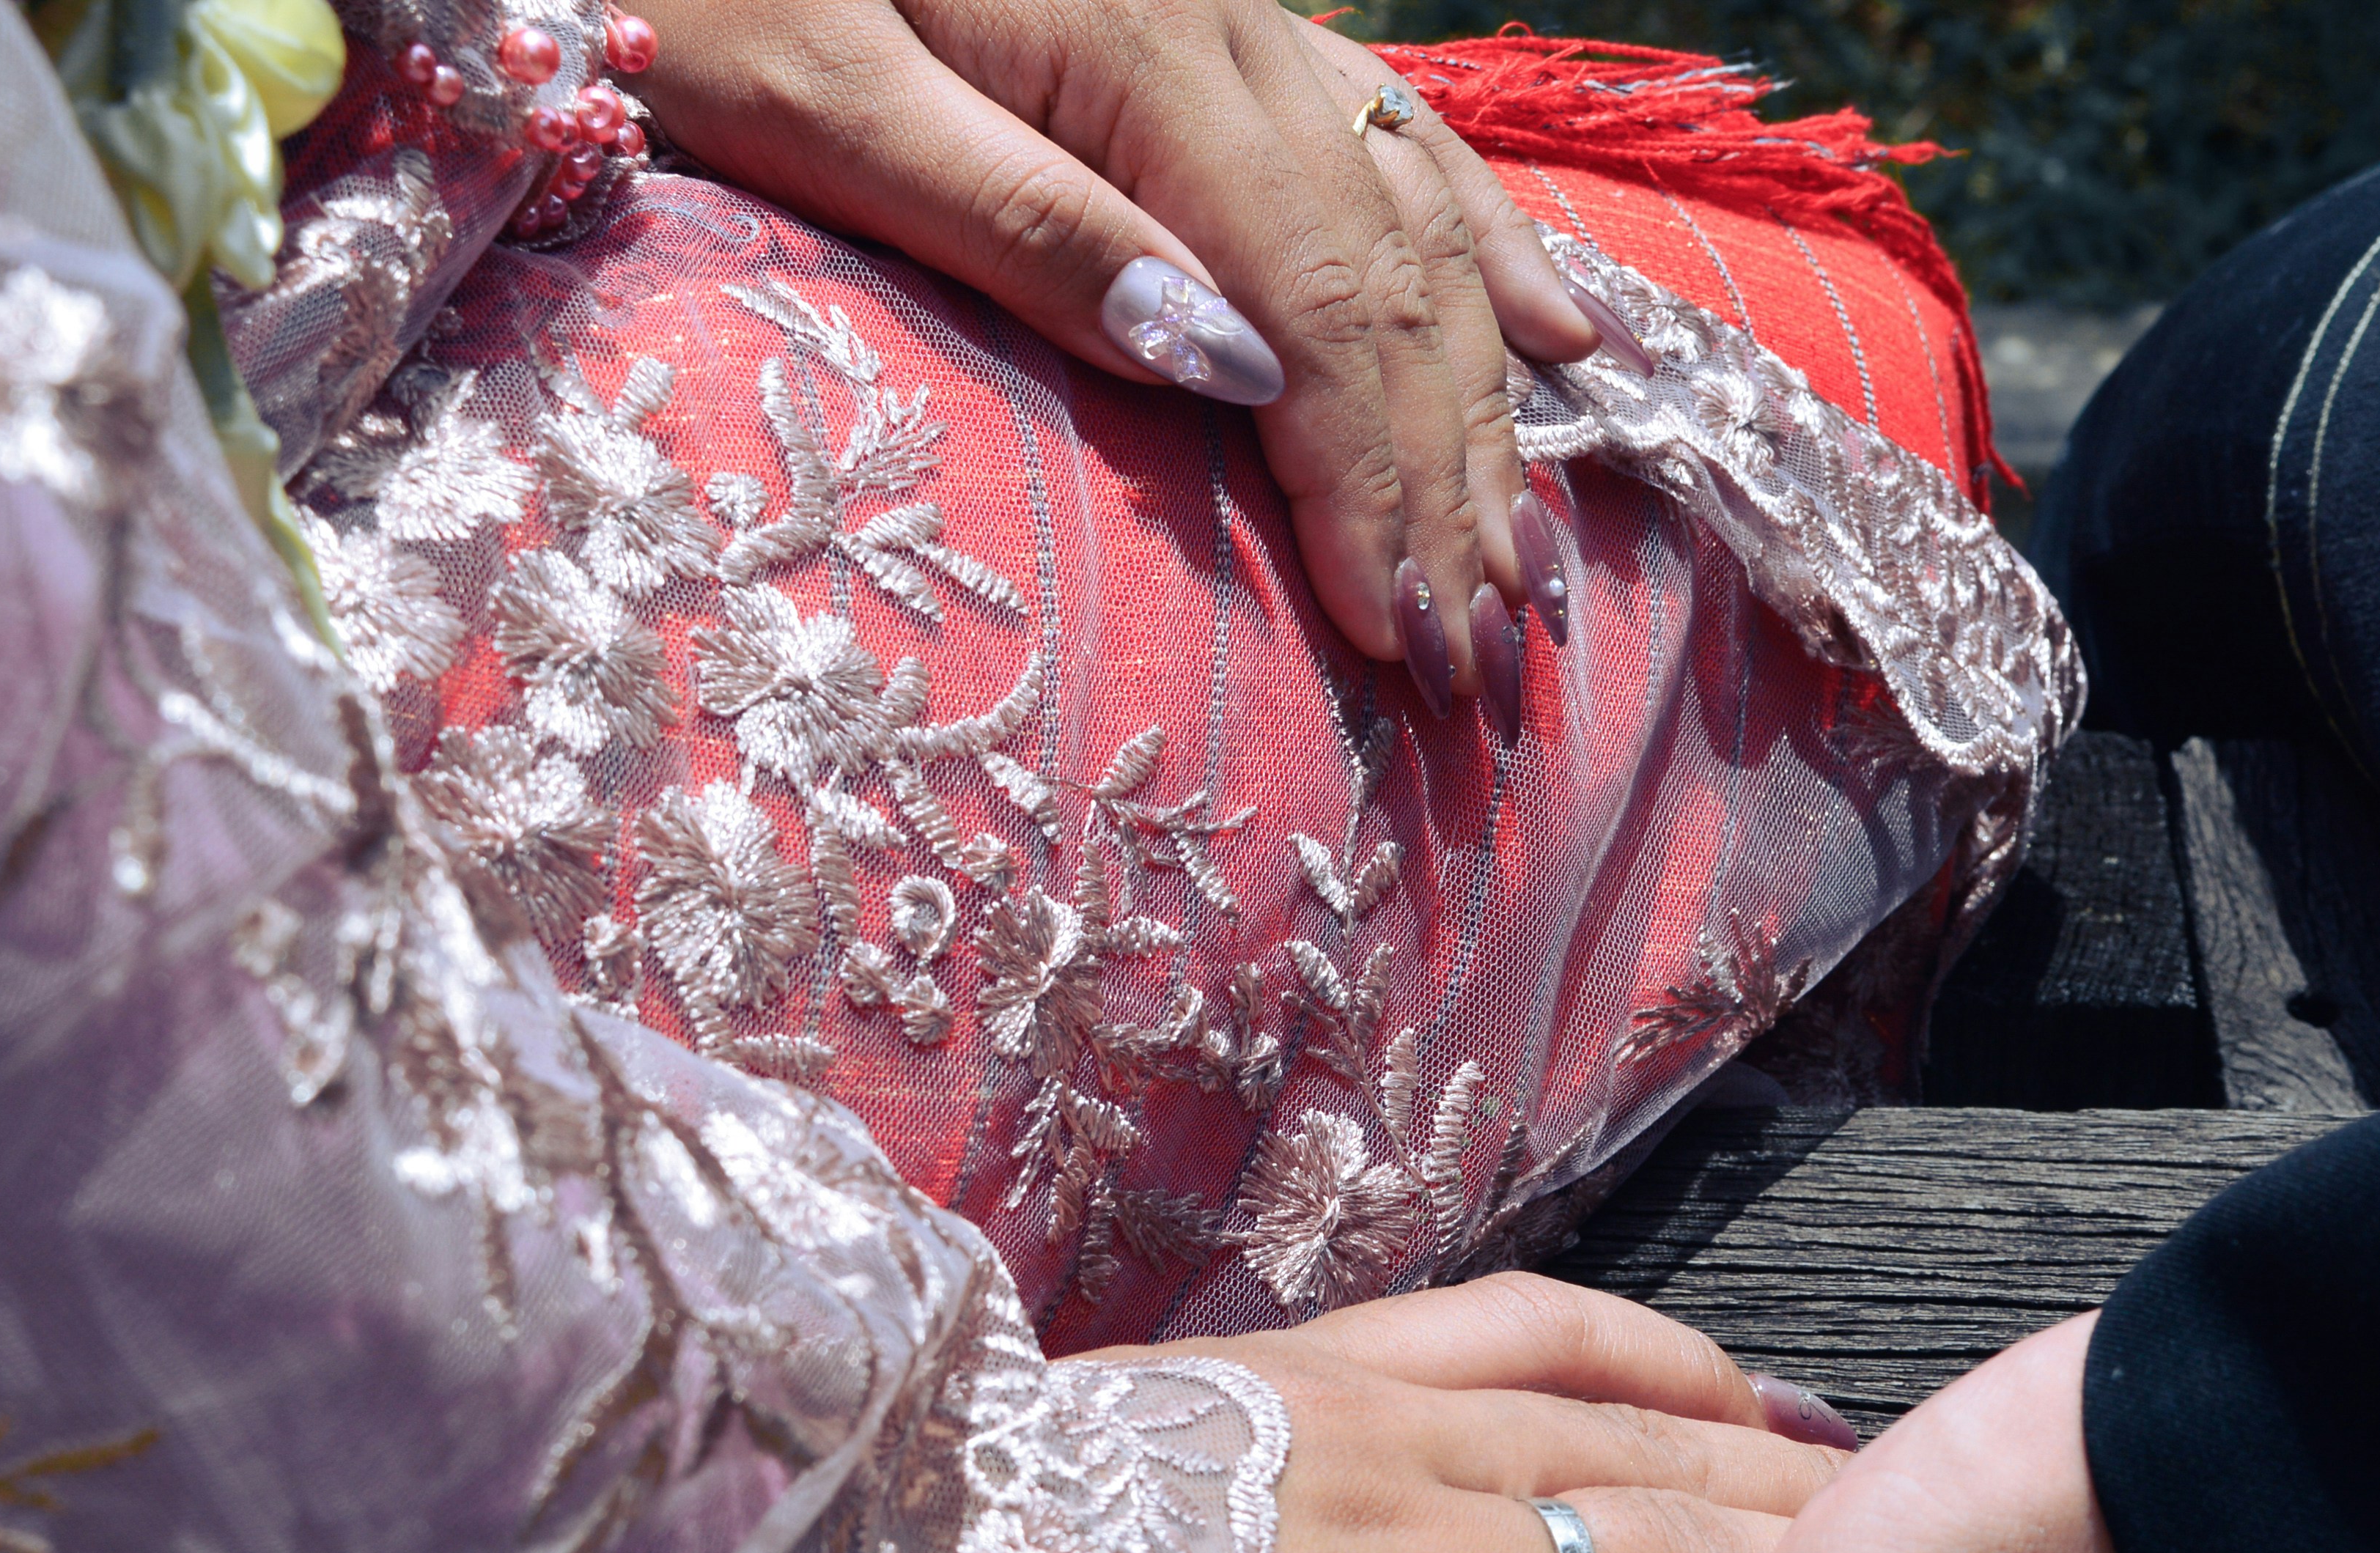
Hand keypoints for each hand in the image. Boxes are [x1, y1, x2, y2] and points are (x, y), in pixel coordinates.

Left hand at [635, 0, 1596, 705]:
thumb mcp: (816, 101)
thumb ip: (1020, 225)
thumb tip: (1223, 367)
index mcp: (1139, 41)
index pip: (1307, 301)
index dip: (1368, 481)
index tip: (1402, 638)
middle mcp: (1224, 26)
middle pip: (1384, 284)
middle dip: (1443, 485)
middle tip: (1478, 663)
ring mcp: (1239, 23)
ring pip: (1416, 231)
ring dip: (1481, 408)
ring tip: (1524, 566)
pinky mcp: (1220, 35)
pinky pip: (1402, 146)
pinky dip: (1487, 252)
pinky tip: (1562, 338)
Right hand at [1135, 1273, 1852, 1552]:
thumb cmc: (973, 1547)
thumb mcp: (1116, 1435)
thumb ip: (1241, 1437)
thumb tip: (1286, 1462)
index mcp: (1309, 1379)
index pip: (1549, 1340)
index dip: (1681, 1363)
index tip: (1770, 1392)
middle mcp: (1386, 1453)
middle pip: (1639, 1449)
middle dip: (1772, 1475)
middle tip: (1874, 1502)